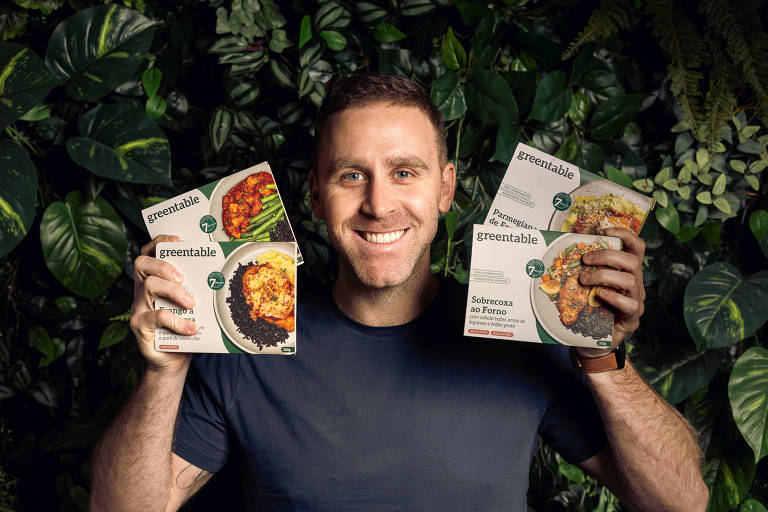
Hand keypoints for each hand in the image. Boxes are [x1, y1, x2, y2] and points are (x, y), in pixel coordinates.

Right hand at [130, 235, 196, 374]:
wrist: (173, 361)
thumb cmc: (185, 328)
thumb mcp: (193, 306)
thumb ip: (199, 291)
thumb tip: (225, 276)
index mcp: (154, 281)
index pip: (149, 254)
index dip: (159, 243)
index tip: (177, 241)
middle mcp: (142, 291)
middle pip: (143, 265)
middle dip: (164, 266)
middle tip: (183, 278)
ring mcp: (139, 308)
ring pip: (149, 286)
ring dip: (174, 292)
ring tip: (191, 303)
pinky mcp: (140, 326)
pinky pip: (156, 317)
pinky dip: (177, 321)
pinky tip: (191, 327)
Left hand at [578, 228, 645, 351]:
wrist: (593, 342)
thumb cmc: (590, 309)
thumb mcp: (587, 284)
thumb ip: (585, 268)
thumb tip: (565, 248)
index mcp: (627, 271)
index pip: (636, 247)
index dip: (625, 234)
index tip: (604, 230)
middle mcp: (635, 284)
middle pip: (632, 260)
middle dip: (606, 255)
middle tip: (585, 260)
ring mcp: (636, 301)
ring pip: (629, 279)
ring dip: (603, 275)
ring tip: (584, 280)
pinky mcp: (631, 318)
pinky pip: (629, 304)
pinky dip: (613, 297)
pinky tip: (599, 296)